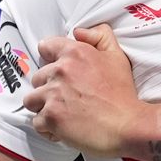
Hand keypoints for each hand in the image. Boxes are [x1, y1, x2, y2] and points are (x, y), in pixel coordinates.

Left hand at [23, 26, 142, 156]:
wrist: (128, 126)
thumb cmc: (123, 96)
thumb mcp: (118, 57)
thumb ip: (100, 37)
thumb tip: (79, 32)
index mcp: (76, 53)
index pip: (45, 46)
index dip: (51, 59)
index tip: (58, 72)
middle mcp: (61, 70)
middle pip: (38, 78)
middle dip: (49, 88)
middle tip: (68, 98)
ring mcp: (53, 94)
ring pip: (32, 100)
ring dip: (45, 108)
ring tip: (64, 114)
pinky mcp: (51, 117)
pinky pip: (37, 123)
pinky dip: (48, 129)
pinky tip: (64, 129)